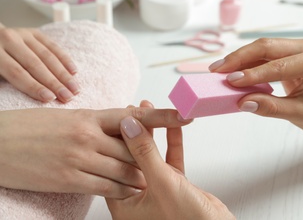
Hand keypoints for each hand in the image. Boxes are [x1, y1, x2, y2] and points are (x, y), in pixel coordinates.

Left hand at [0, 26, 78, 102]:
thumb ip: (9, 79)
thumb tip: (37, 95)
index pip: (18, 73)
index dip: (35, 87)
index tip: (50, 98)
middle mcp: (9, 40)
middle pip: (35, 65)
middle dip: (54, 83)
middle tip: (68, 96)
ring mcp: (23, 34)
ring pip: (47, 56)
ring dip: (64, 74)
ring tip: (75, 89)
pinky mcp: (34, 32)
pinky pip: (53, 46)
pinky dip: (65, 59)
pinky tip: (74, 72)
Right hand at [0, 105, 191, 198]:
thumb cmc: (33, 128)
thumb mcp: (68, 116)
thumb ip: (98, 122)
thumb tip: (125, 122)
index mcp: (89, 115)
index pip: (134, 115)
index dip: (163, 115)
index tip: (185, 114)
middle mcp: (88, 136)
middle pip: (133, 148)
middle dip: (148, 157)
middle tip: (160, 162)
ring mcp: (80, 158)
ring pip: (124, 170)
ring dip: (138, 177)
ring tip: (146, 180)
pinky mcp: (70, 180)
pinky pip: (107, 187)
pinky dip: (121, 190)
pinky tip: (127, 190)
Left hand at [106, 114, 234, 219]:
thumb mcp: (161, 183)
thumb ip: (145, 153)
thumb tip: (128, 126)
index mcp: (124, 205)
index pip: (114, 165)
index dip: (117, 139)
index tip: (120, 117)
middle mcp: (138, 198)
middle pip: (133, 158)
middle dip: (136, 132)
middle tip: (134, 109)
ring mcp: (157, 191)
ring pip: (152, 157)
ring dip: (154, 134)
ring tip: (150, 109)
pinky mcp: (175, 186)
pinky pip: (170, 160)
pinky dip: (172, 143)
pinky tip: (172, 125)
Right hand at [209, 38, 302, 134]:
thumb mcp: (299, 115)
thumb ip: (271, 108)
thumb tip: (243, 103)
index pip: (278, 66)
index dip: (252, 74)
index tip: (230, 81)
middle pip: (266, 47)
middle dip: (239, 58)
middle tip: (217, 70)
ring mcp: (296, 48)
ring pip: (261, 47)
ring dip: (239, 58)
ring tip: (219, 69)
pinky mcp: (287, 52)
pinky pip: (262, 54)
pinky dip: (245, 62)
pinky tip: (230, 70)